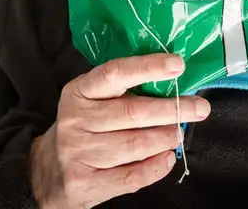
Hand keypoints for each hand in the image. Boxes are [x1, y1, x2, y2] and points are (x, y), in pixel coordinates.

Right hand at [28, 53, 210, 207]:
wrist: (48, 171)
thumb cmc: (84, 128)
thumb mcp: (93, 102)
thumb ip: (124, 93)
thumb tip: (174, 85)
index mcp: (79, 91)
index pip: (116, 73)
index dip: (149, 67)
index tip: (178, 65)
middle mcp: (75, 120)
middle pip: (134, 112)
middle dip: (173, 109)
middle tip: (200, 108)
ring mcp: (78, 152)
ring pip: (136, 144)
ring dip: (166, 138)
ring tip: (178, 133)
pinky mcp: (84, 182)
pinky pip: (132, 175)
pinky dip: (157, 167)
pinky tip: (168, 157)